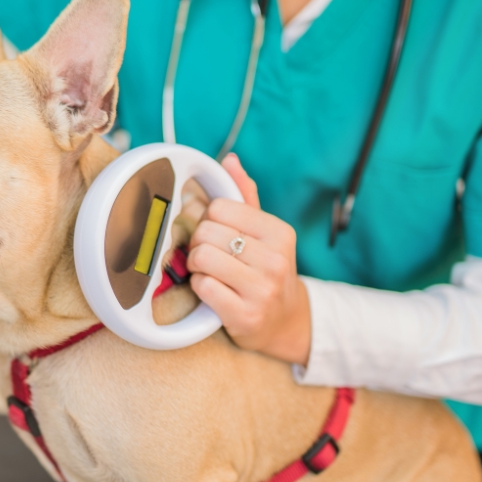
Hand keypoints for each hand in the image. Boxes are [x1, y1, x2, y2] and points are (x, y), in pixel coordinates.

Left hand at [186, 154, 311, 364]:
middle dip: (199, 244)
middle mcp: (275, 260)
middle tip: (209, 255)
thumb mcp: (265, 233)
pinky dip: (199, 288)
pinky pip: (202, 287)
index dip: (209, 219)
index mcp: (280, 233)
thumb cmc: (267, 271)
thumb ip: (246, 196)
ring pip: (202, 258)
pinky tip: (213, 291)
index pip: (219, 208)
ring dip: (196, 267)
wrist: (285, 322)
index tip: (218, 234)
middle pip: (206, 233)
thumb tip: (229, 160)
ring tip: (209, 273)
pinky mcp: (245, 315)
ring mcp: (262, 290)